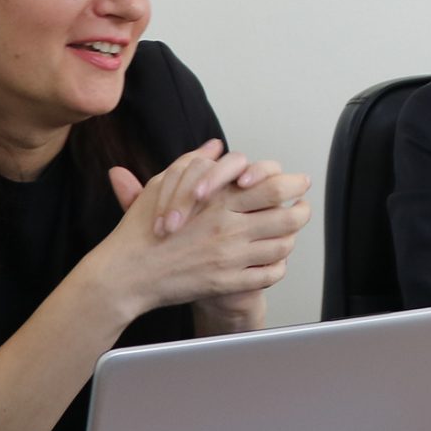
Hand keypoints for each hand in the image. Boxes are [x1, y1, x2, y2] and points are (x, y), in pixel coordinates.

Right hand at [98, 144, 310, 319]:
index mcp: (217, 201)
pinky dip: (277, 266)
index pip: (272, 187)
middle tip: (303, 206)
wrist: (126, 274)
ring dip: (291, 238)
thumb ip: (193, 163)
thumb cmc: (140, 230)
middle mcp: (229, 229)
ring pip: (283, 246)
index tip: (298, 183)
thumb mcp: (163, 185)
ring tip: (288, 232)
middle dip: (302, 210)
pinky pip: (269, 275)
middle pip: (288, 216)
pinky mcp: (227, 283)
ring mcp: (230, 259)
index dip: (293, 183)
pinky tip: (271, 260)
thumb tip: (215, 147)